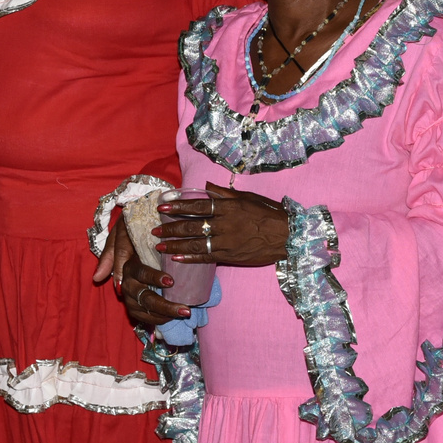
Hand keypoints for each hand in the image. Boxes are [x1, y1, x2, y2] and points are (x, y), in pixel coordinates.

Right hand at [93, 215, 190, 326]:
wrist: (138, 223)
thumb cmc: (130, 229)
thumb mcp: (121, 233)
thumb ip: (113, 252)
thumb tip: (97, 277)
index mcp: (126, 266)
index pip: (140, 273)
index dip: (154, 278)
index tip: (170, 281)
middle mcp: (128, 282)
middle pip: (145, 298)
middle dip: (164, 306)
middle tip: (185, 309)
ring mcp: (132, 293)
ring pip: (145, 311)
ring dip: (163, 315)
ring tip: (183, 314)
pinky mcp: (137, 301)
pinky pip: (144, 316)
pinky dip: (158, 319)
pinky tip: (172, 319)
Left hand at [154, 181, 288, 267]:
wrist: (288, 235)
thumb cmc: (268, 213)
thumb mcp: (247, 197)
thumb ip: (224, 192)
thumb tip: (205, 184)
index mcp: (229, 206)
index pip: (198, 204)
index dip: (178, 206)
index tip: (163, 207)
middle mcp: (225, 223)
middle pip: (192, 225)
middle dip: (171, 228)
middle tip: (154, 229)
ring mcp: (227, 241)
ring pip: (195, 243)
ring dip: (175, 244)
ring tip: (159, 245)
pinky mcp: (231, 256)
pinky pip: (206, 257)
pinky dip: (190, 258)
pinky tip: (176, 258)